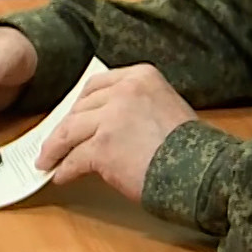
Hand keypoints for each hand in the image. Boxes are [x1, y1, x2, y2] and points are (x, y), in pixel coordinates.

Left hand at [36, 65, 195, 201]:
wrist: (202, 171)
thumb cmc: (192, 146)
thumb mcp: (166, 105)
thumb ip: (136, 104)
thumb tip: (106, 122)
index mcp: (141, 76)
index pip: (97, 85)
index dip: (80, 104)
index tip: (72, 116)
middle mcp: (124, 91)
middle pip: (80, 107)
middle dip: (65, 126)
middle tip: (55, 141)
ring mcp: (111, 118)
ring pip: (70, 131)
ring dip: (55, 148)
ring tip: (48, 160)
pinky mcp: (103, 148)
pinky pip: (75, 158)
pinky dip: (66, 169)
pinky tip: (62, 176)